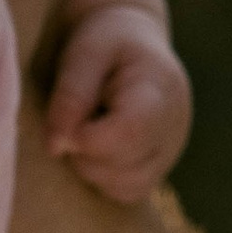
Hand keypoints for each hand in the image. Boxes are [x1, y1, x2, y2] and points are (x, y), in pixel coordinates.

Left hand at [45, 4, 191, 200]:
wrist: (131, 40)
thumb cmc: (105, 41)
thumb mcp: (84, 53)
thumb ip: (70, 95)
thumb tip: (57, 146)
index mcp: (160, 90)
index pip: (130, 133)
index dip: (88, 138)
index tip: (66, 122)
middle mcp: (174, 126)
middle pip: (126, 167)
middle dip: (86, 152)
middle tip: (74, 120)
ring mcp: (170, 150)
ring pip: (127, 186)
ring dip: (93, 168)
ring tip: (86, 131)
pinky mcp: (159, 166)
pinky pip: (129, 192)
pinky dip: (105, 178)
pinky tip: (97, 147)